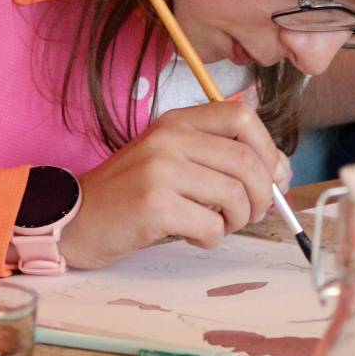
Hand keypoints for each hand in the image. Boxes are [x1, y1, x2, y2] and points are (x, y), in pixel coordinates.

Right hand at [58, 101, 292, 269]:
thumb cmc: (130, 193)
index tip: (274, 177)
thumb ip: (216, 156)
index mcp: (177, 120)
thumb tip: (278, 173)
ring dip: (237, 220)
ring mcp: (161, 170)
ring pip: (234, 195)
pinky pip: (211, 225)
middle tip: (253, 214)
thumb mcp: (170, 157)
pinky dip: (212, 238)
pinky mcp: (154, 205)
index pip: (241, 117)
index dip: (268, 149)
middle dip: (263, 195)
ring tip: (218, 226)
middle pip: (246, 161)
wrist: (76, 217)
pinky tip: (194, 237)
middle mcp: (170, 138)